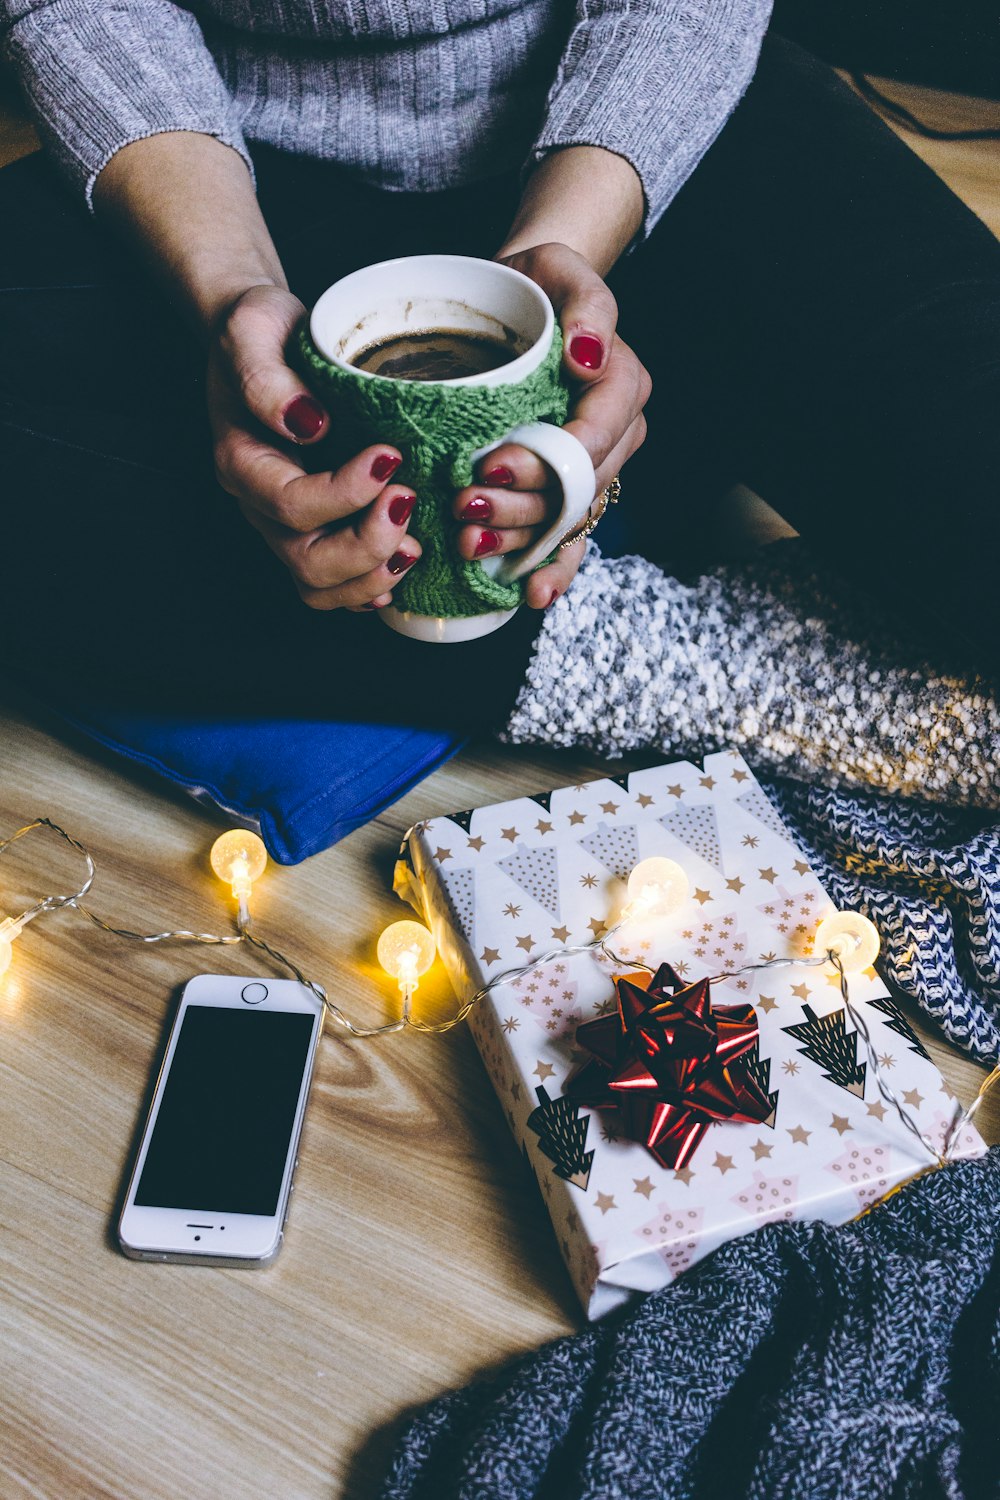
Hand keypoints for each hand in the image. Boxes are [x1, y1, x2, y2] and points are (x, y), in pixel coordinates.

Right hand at [208, 284, 421, 609]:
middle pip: (308, 561)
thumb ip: (266, 378)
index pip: (292, 503)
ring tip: (414, 544)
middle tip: (408, 499)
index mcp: (243, 463)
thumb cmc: (261, 333)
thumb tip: (307, 422)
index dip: (347, 493)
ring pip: (320, 587)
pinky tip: (402, 563)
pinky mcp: (316, 531)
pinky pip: (336, 586)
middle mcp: (260, 505)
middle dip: (367, 544)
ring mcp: (286, 526)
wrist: (265, 342)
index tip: (391, 456)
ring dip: (373, 576)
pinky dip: (372, 586)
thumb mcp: (253, 331)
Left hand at [453, 243, 649, 607]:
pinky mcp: (567, 490)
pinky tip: (531, 595)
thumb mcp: (562, 270)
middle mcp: (617, 436)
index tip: (491, 465)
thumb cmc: (538, 284)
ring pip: (568, 519)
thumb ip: (588, 307)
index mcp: (623, 387)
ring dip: (522, 540)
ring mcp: (595, 470)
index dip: (547, 462)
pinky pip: (569, 539)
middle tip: (465, 506)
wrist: (522, 303)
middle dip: (524, 507)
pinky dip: (551, 569)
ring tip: (471, 541)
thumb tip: (588, 356)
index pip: (594, 438)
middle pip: (578, 488)